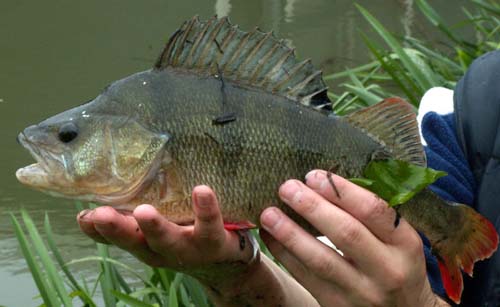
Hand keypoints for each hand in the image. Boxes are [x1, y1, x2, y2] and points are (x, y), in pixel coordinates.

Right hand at [77, 185, 255, 279]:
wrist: (228, 266)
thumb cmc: (186, 239)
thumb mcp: (156, 234)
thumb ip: (131, 221)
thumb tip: (89, 209)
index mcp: (147, 245)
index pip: (117, 238)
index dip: (98, 231)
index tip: (83, 217)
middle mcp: (164, 250)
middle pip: (137, 241)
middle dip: (118, 229)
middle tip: (101, 214)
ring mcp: (189, 247)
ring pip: (169, 239)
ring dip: (155, 227)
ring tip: (143, 211)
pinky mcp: (215, 241)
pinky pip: (211, 225)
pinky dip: (206, 209)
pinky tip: (202, 191)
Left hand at [260, 170, 447, 306]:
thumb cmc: (397, 265)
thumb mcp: (399, 240)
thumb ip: (370, 215)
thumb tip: (324, 183)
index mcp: (405, 243)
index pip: (373, 210)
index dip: (341, 191)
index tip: (314, 176)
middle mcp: (387, 269)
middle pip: (345, 233)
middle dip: (312, 207)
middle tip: (287, 188)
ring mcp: (362, 292)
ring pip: (321, 260)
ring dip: (290, 234)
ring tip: (268, 214)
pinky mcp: (338, 306)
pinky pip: (306, 278)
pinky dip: (285, 256)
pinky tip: (270, 237)